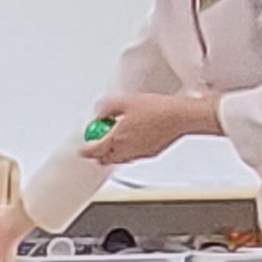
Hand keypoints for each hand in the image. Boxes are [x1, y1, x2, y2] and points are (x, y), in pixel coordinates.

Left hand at [87, 91, 218, 165]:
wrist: (179, 116)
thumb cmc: (156, 109)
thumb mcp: (126, 101)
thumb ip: (108, 108)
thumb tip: (99, 113)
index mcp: (116, 138)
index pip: (94, 150)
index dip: (85, 150)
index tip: (81, 149)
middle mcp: (126, 150)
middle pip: (104, 159)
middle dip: (98, 153)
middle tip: (97, 142)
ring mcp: (138, 154)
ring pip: (118, 160)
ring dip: (112, 153)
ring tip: (115, 138)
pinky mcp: (149, 154)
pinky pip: (132, 157)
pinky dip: (126, 151)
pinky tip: (132, 138)